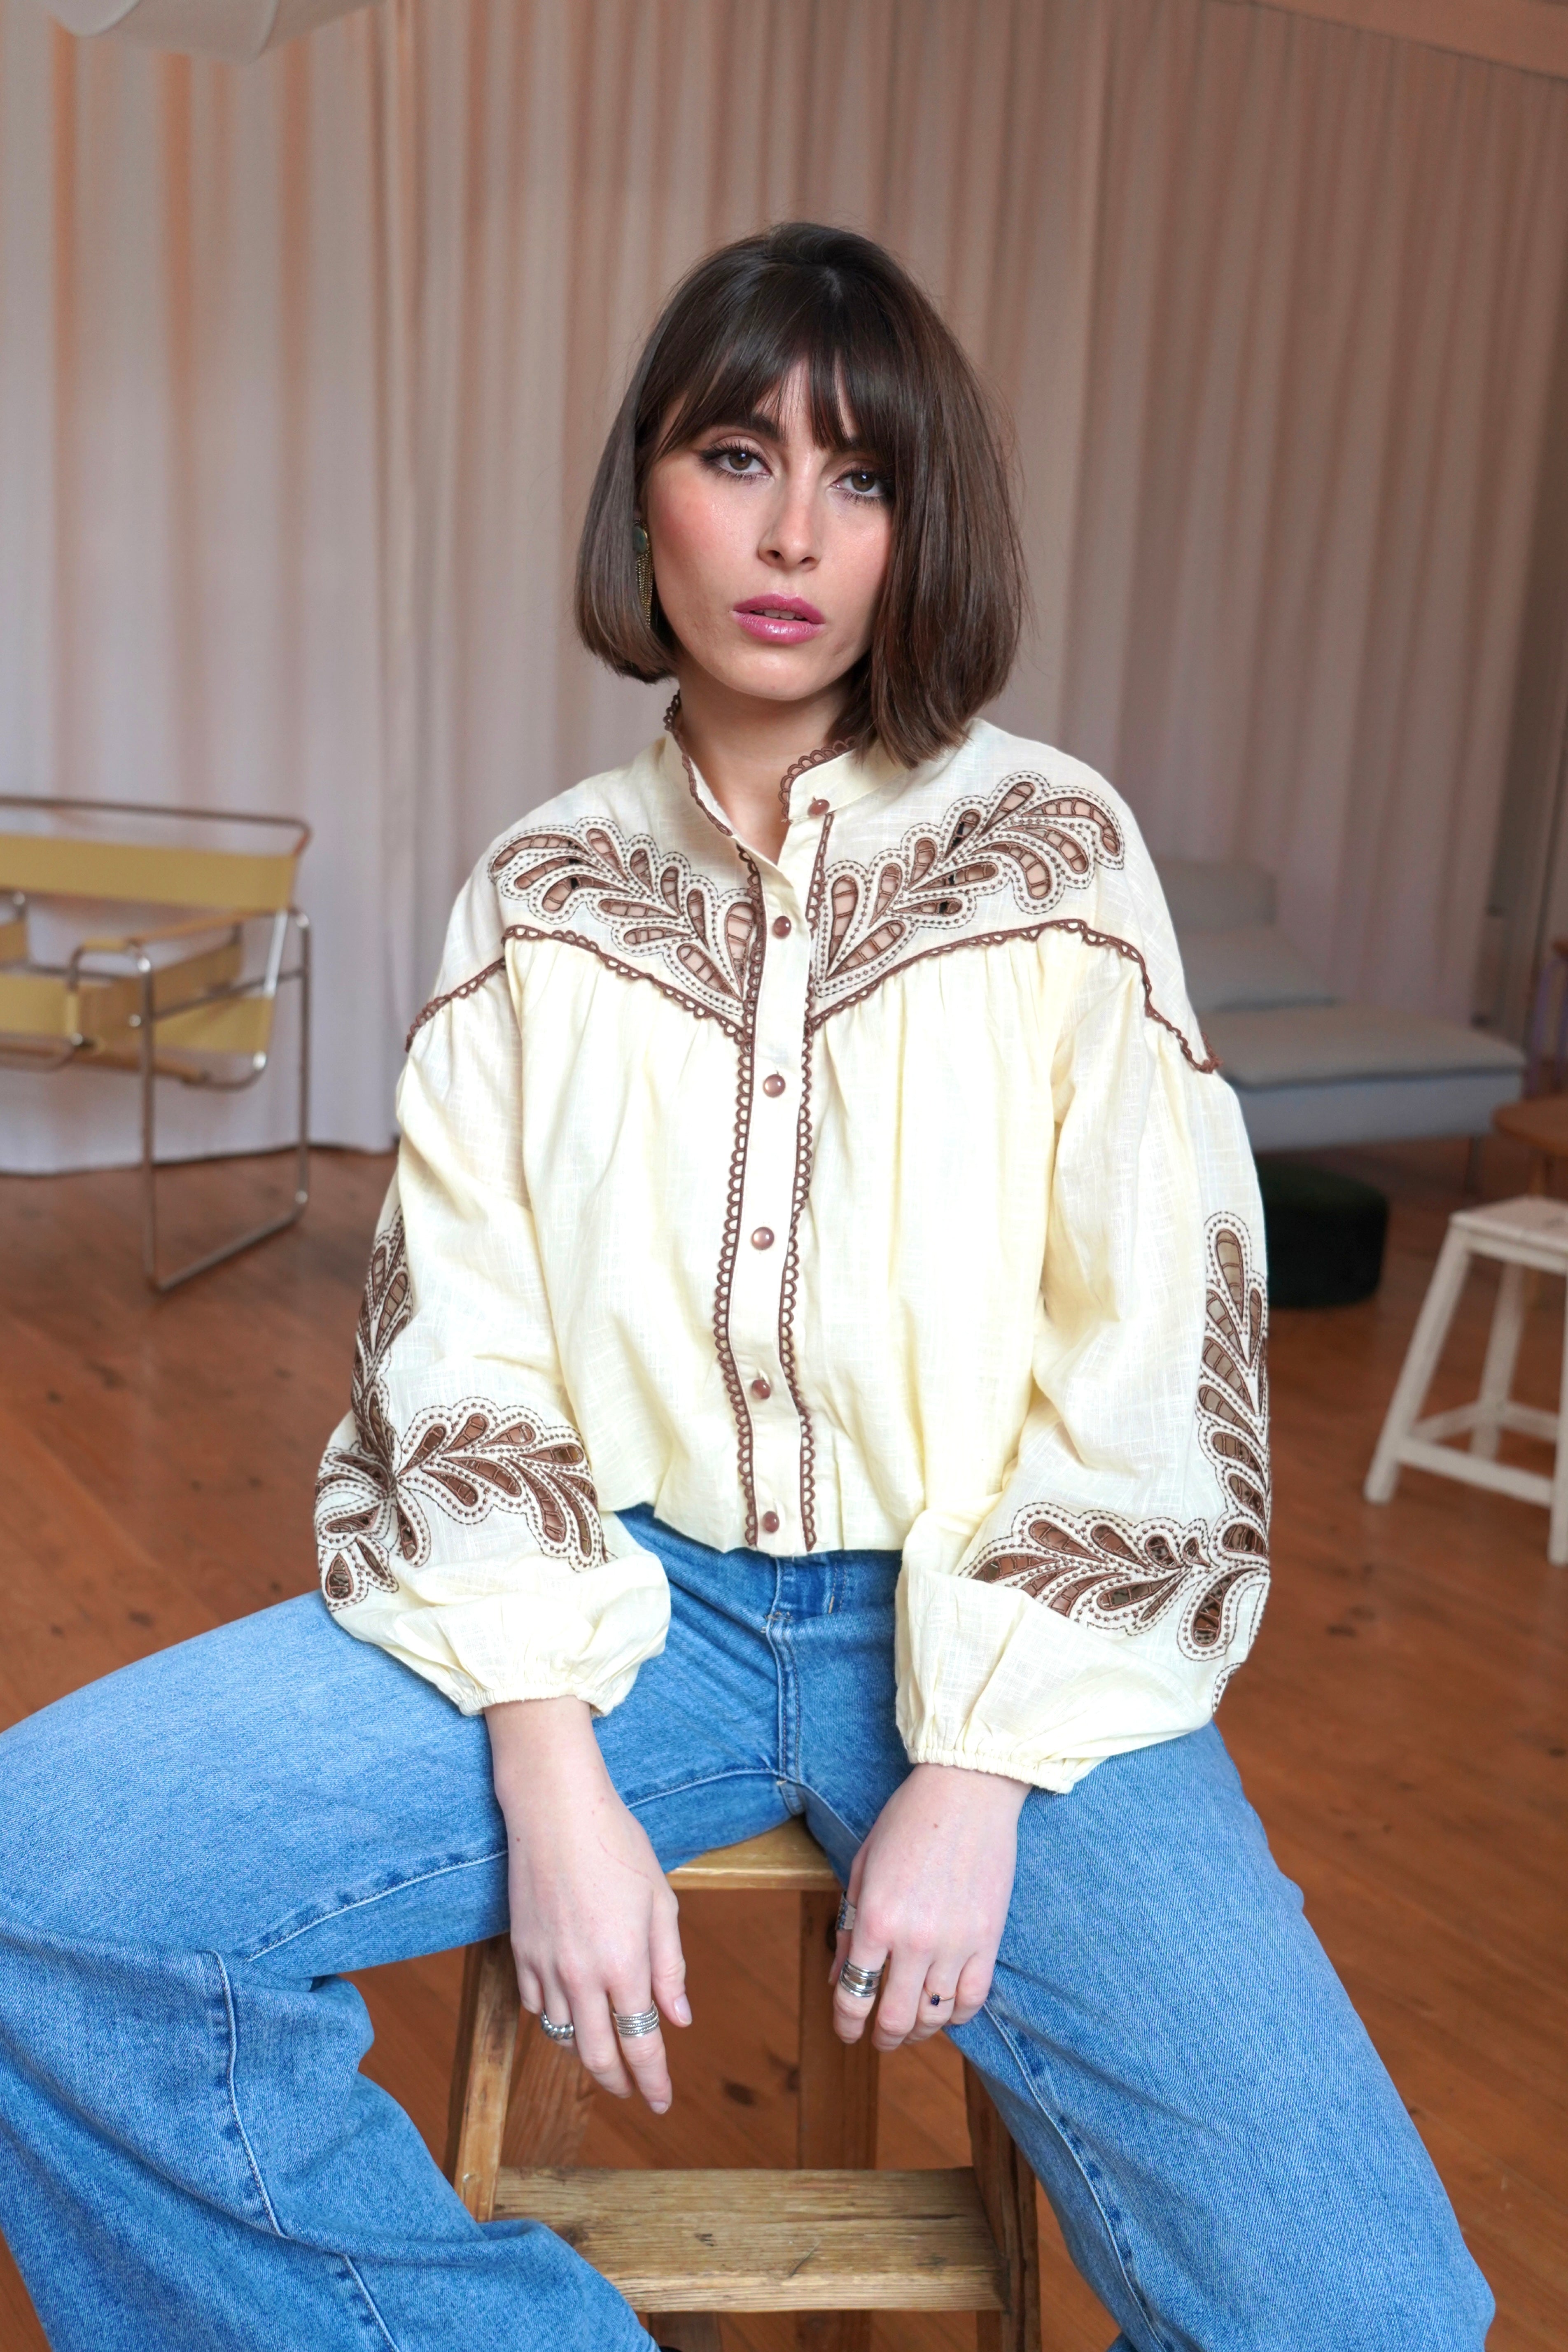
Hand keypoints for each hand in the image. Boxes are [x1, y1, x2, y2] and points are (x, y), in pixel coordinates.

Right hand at [486, 1697, 689, 2112]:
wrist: (555, 1809)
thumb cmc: (617, 1846)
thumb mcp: (660, 1902)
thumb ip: (670, 1966)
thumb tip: (678, 2019)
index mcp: (624, 1964)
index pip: (641, 2045)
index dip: (653, 2082)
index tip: (663, 2103)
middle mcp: (582, 1975)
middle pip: (596, 2057)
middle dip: (618, 2083)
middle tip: (634, 2092)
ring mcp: (545, 1966)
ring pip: (563, 2036)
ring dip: (586, 2052)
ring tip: (606, 2052)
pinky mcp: (520, 1952)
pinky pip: (537, 2006)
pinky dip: (555, 2018)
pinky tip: (570, 2009)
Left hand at [832, 1762, 1028, 2051]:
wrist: (966, 1791)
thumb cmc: (907, 1822)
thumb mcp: (862, 1869)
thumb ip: (849, 1927)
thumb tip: (837, 1979)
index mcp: (876, 1920)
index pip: (854, 1995)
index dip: (845, 2023)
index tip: (847, 2031)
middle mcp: (915, 1940)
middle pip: (895, 2019)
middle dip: (882, 2038)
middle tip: (878, 2039)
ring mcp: (956, 1943)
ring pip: (934, 2015)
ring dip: (918, 2030)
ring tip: (909, 2026)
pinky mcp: (988, 1939)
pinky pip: (973, 1999)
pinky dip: (956, 2015)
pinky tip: (945, 2009)